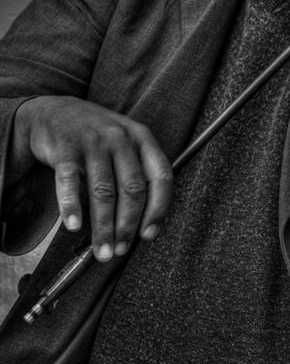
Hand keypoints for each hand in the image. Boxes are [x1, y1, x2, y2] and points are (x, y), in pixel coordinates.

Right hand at [9, 96, 172, 261]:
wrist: (55, 112)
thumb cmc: (97, 138)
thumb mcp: (125, 146)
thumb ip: (136, 175)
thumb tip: (143, 225)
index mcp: (142, 139)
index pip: (161, 176)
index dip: (159, 209)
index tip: (149, 235)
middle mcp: (121, 138)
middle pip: (131, 189)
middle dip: (127, 226)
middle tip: (119, 251)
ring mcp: (93, 140)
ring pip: (103, 190)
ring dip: (103, 226)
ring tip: (101, 251)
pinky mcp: (65, 146)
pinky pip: (70, 180)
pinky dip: (71, 206)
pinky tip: (74, 226)